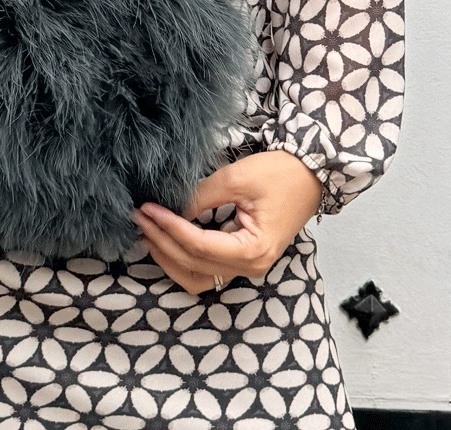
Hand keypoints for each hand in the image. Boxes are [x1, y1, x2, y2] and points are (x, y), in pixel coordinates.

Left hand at [132, 149, 323, 294]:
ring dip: (169, 257)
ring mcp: (247, 267)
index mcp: (253, 251)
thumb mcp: (237, 178)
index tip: (147, 208)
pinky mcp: (241, 259)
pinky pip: (206, 270)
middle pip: (194, 265)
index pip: (199, 246)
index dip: (169, 227)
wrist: (310, 174)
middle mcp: (250, 268)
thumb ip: (201, 196)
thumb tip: (169, 207)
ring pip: (197, 277)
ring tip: (147, 231)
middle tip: (140, 216)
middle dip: (162, 241)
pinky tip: (165, 239)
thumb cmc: (281, 174)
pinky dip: (182, 259)